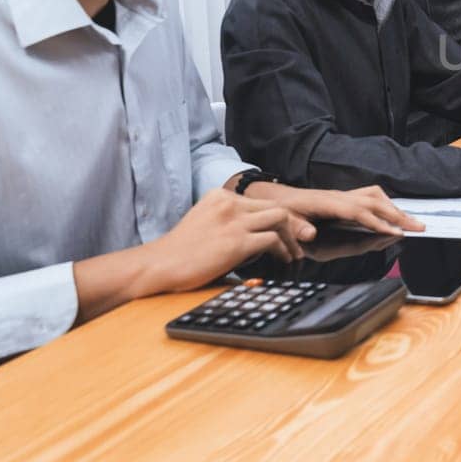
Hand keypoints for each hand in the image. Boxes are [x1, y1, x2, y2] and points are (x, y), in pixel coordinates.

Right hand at [143, 187, 309, 293]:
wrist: (159, 265)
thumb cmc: (180, 252)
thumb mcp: (205, 223)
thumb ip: (229, 221)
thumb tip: (257, 234)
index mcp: (219, 196)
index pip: (260, 201)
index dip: (279, 217)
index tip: (288, 231)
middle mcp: (228, 203)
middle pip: (275, 206)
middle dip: (293, 224)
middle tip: (302, 241)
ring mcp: (233, 221)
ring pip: (280, 218)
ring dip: (292, 237)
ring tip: (294, 253)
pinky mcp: (236, 241)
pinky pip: (272, 240)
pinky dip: (283, 250)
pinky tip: (282, 260)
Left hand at [275, 184, 425, 236]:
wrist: (278, 197)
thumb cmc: (283, 210)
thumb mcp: (284, 219)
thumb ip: (296, 228)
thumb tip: (310, 234)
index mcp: (327, 203)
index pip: (359, 212)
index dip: (378, 222)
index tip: (395, 231)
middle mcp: (340, 196)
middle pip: (375, 202)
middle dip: (398, 215)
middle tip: (418, 227)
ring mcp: (344, 195)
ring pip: (376, 197)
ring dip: (395, 208)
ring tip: (412, 222)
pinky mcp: (345, 198)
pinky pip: (371, 197)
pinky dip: (386, 204)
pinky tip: (393, 213)